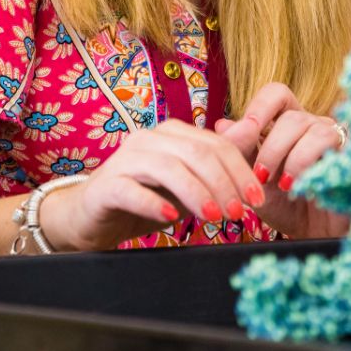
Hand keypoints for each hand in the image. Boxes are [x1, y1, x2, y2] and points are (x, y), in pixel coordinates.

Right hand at [50, 120, 264, 249]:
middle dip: (224, 183)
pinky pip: (132, 190)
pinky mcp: (106, 185)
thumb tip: (254, 131)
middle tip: (239, 213)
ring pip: (168, 168)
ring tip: (214, 218)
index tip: (257, 200)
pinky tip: (171, 219)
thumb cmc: (146, 199)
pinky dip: (154, 203)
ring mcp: (124, 160)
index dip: (241, 171)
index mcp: (172, 134)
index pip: (215, 144)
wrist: (92, 218)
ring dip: (196, 193)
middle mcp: (148, 139)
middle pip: (196, 153)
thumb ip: (218, 160)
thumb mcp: (189, 184)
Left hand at [215, 83, 350, 238]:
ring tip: (284, 185)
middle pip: (292, 116)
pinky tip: (306, 188)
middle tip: (260, 176)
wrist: (313, 236)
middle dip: (271, 148)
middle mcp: (314, 125)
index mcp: (288, 124)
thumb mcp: (254, 179)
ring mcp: (336, 139)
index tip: (248, 132)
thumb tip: (222, 124)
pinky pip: (336, 148)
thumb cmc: (285, 205)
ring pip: (315, 129)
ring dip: (292, 159)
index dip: (261, 106)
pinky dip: (315, 168)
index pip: (277, 94)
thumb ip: (239, 152)